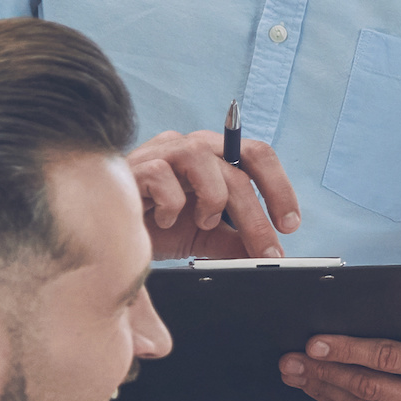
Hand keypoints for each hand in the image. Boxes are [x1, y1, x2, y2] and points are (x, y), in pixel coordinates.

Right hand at [131, 131, 299, 259]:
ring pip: (206, 164)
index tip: (290, 224)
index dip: (279, 187)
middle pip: (238, 169)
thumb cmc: (158, 225)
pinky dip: (172, 205)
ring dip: (214, 202)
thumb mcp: (207, 236)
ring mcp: (162, 151)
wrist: (110, 231)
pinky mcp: (135, 165)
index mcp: (214, 156)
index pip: (257, 155)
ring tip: (204, 224)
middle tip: (268, 253)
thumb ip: (236, 240)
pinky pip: (163, 177)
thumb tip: (269, 254)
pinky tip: (164, 219)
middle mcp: (192, 146)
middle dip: (257, 217)